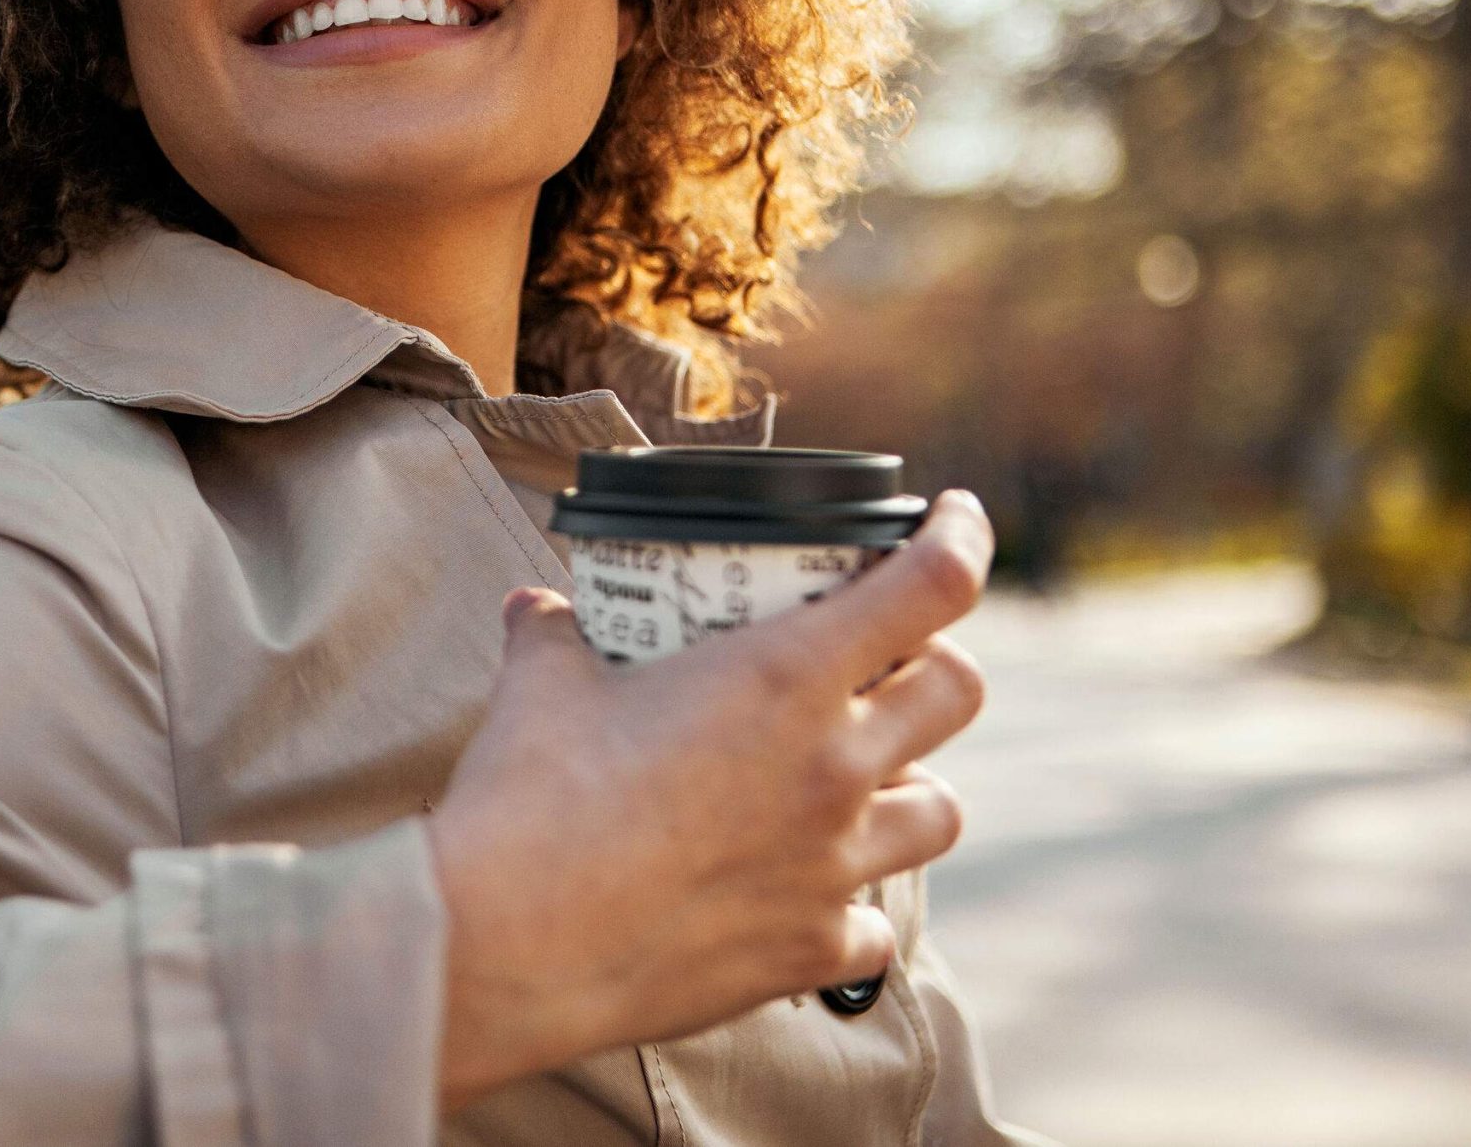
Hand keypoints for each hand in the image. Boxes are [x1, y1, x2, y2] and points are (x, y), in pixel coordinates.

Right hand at [426, 489, 993, 1112]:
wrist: (509, 945)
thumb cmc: (529, 803)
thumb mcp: (539, 685)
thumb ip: (554, 634)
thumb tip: (537, 608)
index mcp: (783, 679)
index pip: (930, 586)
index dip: (961, 538)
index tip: (954, 518)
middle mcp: (832, 768)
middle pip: (958, 694)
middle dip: (938, 664)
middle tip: (891, 662)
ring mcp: (831, 866)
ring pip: (940, 813)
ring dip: (910, 786)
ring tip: (860, 780)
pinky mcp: (808, 951)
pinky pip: (871, 925)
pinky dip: (848, 905)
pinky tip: (802, 893)